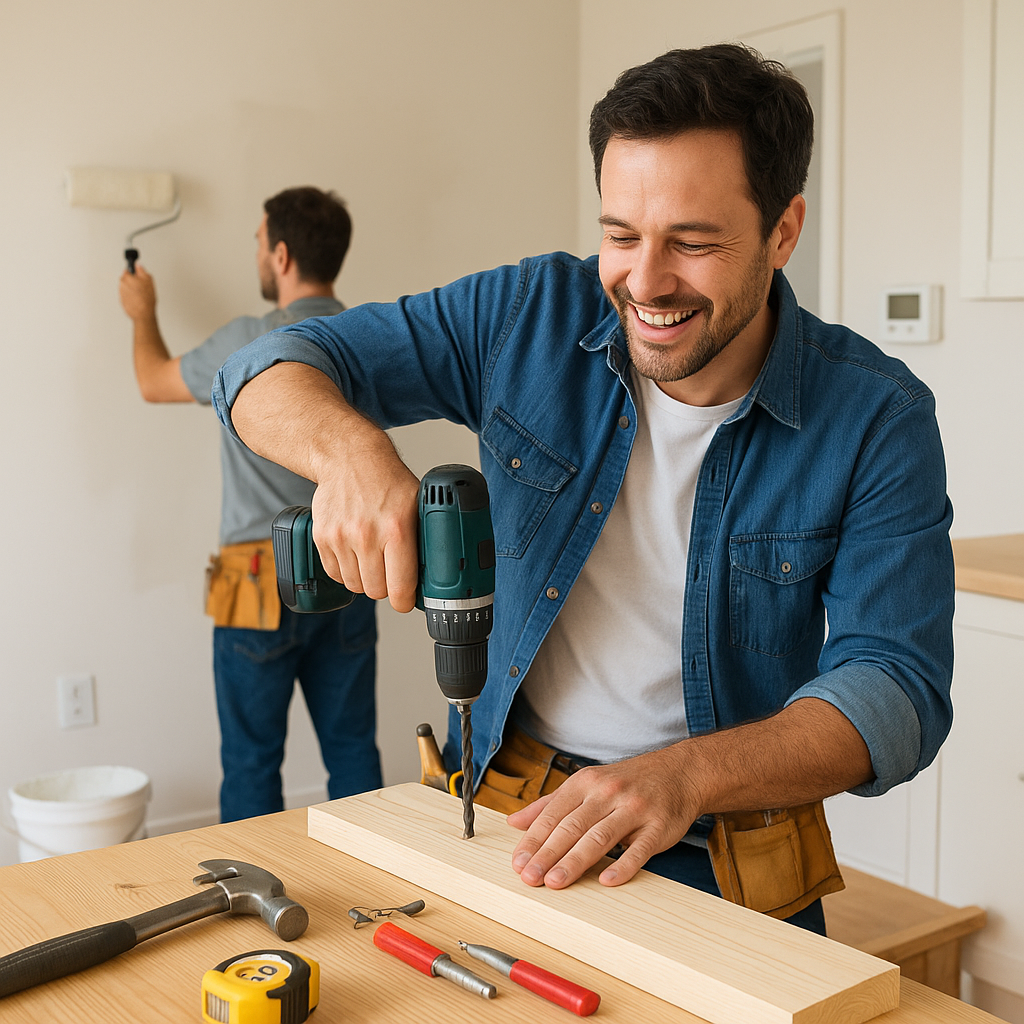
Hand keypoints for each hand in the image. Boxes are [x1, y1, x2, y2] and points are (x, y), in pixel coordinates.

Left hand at [119, 265, 156, 321]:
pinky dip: (131, 297)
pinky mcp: (123, 301)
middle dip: (133, 281)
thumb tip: (138, 266)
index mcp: (127, 277)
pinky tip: (138, 299)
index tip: (138, 274)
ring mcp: (121, 293)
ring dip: (132, 289)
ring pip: (127, 288)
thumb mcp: (149, 280)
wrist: (143, 313)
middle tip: (141, 286)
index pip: (128, 270)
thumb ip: (142, 270)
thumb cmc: (146, 298)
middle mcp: (122, 284)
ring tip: (141, 294)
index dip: (134, 272)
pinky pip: (127, 296)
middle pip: (126, 279)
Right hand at [309, 450, 420, 610]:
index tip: (406, 600)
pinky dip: (346, 571)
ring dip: (365, 579)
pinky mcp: (322, 537)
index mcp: (397, 529)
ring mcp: (341, 537)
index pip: (400, 587)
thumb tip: (432, 571)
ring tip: (373, 560)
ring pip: (355, 585)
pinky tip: (355, 555)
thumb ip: (423, 538)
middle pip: (376, 591)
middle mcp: (367, 535)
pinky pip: (335, 574)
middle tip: (391, 574)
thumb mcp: (417, 504)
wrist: (349, 458)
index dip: (405, 601)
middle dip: (386, 587)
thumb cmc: (387, 480)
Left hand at [507, 746, 698, 888]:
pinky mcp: (657, 826)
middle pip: (572, 827)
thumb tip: (514, 822)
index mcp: (585, 783)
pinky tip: (607, 880)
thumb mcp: (585, 784)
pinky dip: (623, 864)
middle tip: (530, 878)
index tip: (518, 863)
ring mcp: (633, 809)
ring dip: (575, 861)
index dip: (534, 840)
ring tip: (556, 881)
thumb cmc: (626, 782)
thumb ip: (549, 804)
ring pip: (600, 837)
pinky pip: (639, 848)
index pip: (553, 814)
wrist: (677, 772)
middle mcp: (607, 793)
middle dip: (548, 853)